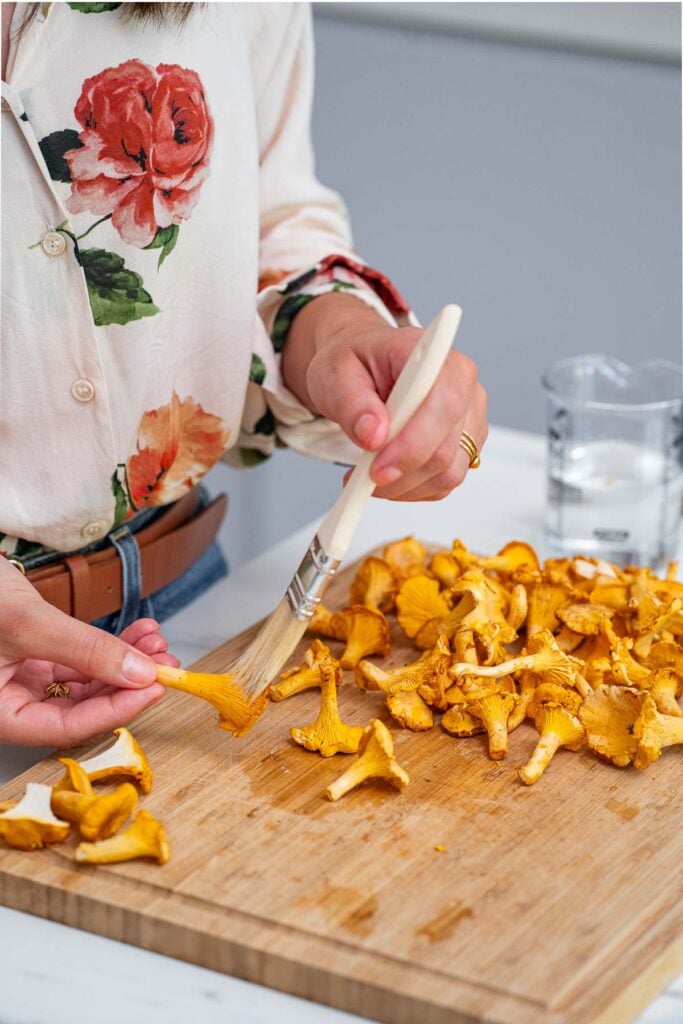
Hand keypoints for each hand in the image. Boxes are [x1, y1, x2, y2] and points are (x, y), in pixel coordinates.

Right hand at [0, 556, 178, 746]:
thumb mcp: (28, 622)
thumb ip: (83, 650)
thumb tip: (139, 673)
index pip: (66, 729)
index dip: (116, 710)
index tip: (155, 687)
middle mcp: (8, 703)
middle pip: (79, 709)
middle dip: (127, 684)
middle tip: (165, 663)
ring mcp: (19, 679)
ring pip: (82, 683)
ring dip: (123, 663)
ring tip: (156, 642)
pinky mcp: (29, 656)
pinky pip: (76, 661)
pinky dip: (106, 648)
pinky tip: (136, 634)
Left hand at [282, 292, 487, 500]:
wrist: (364, 368)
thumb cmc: (355, 363)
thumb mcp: (336, 373)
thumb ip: (352, 403)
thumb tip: (373, 434)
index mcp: (435, 357)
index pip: (443, 405)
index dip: (413, 443)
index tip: (378, 468)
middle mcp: (462, 386)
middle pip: (446, 448)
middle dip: (400, 472)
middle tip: (361, 477)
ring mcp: (468, 417)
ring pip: (447, 472)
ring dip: (403, 485)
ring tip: (366, 475)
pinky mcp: (463, 445)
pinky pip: (444, 482)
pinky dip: (411, 489)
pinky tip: (386, 476)